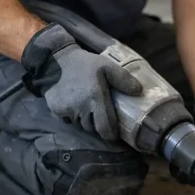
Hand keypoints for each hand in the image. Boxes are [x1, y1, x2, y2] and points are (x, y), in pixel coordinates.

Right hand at [22, 23, 142, 140]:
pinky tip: (73, 104)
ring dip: (85, 120)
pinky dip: (71, 116)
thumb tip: (139, 92)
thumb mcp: (107, 66)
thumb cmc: (84, 64)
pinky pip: (67, 120)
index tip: (114, 134)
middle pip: (93, 127)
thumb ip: (123, 79)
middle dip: (98, 124)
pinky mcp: (55, 110)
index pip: (105, 128)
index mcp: (95, 98)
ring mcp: (67, 110)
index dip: (110, 134)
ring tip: (86, 106)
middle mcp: (81, 108)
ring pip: (80, 125)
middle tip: (99, 112)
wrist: (55, 60)